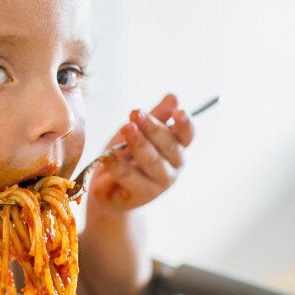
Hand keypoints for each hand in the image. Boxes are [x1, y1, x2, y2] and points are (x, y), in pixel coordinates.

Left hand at [87, 94, 193, 211]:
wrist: (109, 191)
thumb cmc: (127, 157)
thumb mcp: (139, 132)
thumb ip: (155, 117)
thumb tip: (174, 97)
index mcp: (176, 149)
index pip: (187, 135)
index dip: (185, 124)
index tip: (179, 111)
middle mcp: (172, 167)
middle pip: (168, 145)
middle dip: (152, 128)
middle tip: (135, 113)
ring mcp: (158, 184)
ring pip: (151, 161)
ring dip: (138, 143)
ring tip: (126, 128)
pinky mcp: (140, 196)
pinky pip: (129, 178)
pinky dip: (118, 165)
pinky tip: (108, 156)